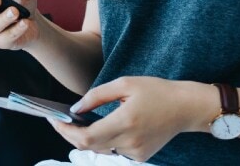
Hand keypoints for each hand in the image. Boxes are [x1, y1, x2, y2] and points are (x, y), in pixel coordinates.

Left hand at [47, 77, 208, 162]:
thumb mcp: (125, 84)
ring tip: (79, 122)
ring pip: (101, 149)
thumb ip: (97, 96)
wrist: (186, 108)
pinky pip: (114, 150)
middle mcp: (130, 141)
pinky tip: (107, 126)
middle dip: (71, 134)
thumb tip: (75, 108)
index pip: (86, 137)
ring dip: (89, 137)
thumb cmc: (156, 91)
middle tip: (61, 120)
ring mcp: (136, 152)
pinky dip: (106, 140)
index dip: (65, 131)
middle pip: (89, 146)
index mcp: (125, 122)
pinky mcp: (141, 156)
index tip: (53, 119)